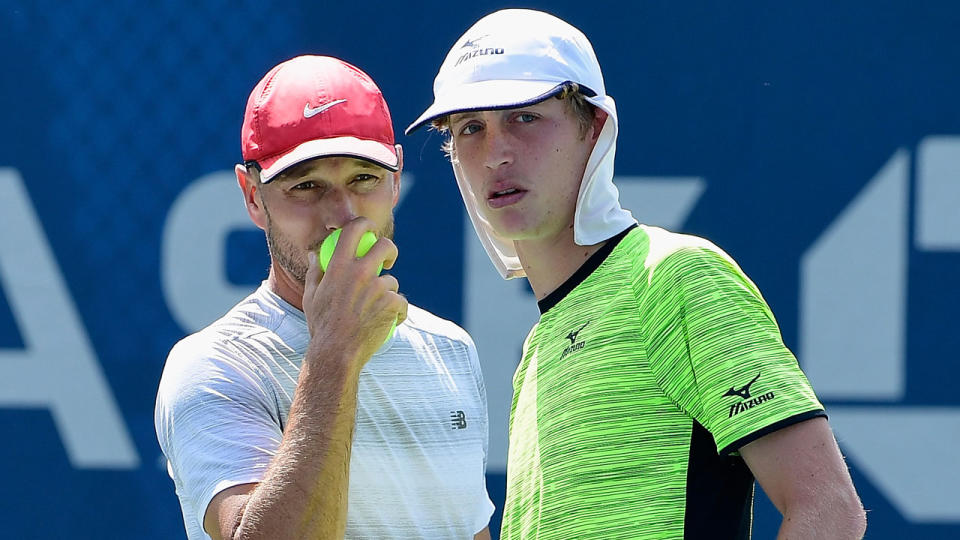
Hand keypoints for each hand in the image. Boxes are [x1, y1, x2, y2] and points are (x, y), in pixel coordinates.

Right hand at [302, 217, 407, 367]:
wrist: (336, 353)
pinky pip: (400, 303)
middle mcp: (359, 272)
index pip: (355, 230)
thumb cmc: (321, 326)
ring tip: (374, 313)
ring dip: (388, 294)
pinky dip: (397, 313)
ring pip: (392, 281)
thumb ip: (315, 272)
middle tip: (388, 262)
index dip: (366, 225)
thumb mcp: (312, 296)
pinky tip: (388, 323)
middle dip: (390, 251)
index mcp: (338, 266)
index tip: (371, 231)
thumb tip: (315, 254)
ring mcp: (377, 288)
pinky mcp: (391, 304)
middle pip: (385, 246)